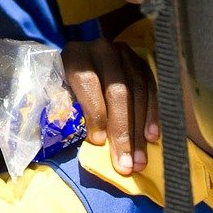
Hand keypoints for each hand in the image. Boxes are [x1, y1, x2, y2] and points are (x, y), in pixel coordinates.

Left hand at [62, 39, 159, 174]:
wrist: (80, 62)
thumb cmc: (65, 87)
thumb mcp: (59, 94)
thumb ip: (68, 110)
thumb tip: (84, 141)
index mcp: (75, 55)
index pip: (87, 82)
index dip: (94, 112)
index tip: (99, 142)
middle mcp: (102, 49)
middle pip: (117, 90)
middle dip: (122, 130)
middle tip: (125, 163)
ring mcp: (124, 53)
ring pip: (137, 91)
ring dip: (139, 129)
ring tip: (139, 159)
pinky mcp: (140, 61)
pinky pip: (151, 88)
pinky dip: (152, 114)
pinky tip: (152, 137)